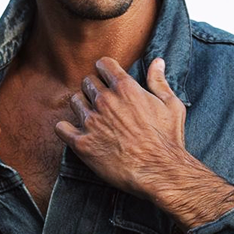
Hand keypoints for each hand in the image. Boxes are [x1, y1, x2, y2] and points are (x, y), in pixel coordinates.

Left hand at [55, 57, 233, 229]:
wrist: (158, 171)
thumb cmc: (168, 140)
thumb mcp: (171, 106)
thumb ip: (160, 82)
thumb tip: (157, 62)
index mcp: (125, 88)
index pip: (103, 64)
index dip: (104, 70)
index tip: (106, 77)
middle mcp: (105, 100)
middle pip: (87, 82)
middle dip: (94, 89)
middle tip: (102, 103)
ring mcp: (91, 121)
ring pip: (74, 101)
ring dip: (82, 106)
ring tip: (91, 118)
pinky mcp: (82, 143)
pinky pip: (61, 128)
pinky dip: (66, 128)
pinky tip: (74, 132)